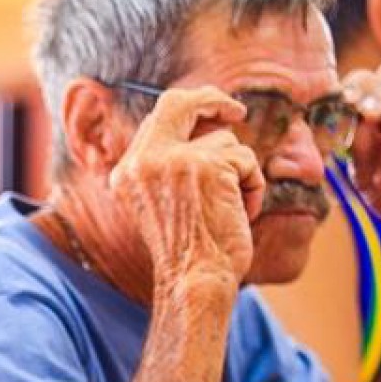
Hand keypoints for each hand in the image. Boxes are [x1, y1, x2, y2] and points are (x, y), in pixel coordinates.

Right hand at [110, 86, 262, 289]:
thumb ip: (169, 168)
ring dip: (240, 172)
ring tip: (233, 208)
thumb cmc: (186, 256)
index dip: (187, 112)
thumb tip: (208, 130)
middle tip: (237, 111)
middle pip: (178, 103)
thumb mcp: (162, 206)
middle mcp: (144, 161)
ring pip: (225, 140)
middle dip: (211, 99)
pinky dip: (254, 186)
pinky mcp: (209, 166)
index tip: (212, 114)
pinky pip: (246, 160)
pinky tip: (242, 214)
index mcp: (127, 172)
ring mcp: (176, 160)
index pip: (156, 120)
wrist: (194, 282)